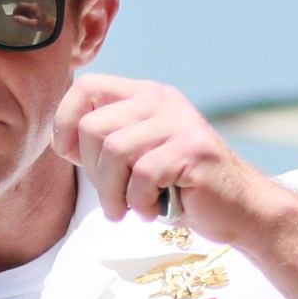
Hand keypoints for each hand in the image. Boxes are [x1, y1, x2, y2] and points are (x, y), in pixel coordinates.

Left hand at [50, 73, 270, 234]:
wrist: (237, 209)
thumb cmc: (178, 189)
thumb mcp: (132, 160)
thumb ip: (101, 145)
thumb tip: (60, 140)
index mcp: (144, 96)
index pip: (86, 87)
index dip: (65, 123)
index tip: (72, 157)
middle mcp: (162, 100)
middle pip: (93, 127)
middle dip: (93, 173)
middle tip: (113, 197)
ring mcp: (180, 122)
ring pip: (114, 151)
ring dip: (113, 193)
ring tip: (128, 208)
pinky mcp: (193, 149)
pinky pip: (142, 174)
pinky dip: (139, 202)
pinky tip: (152, 210)